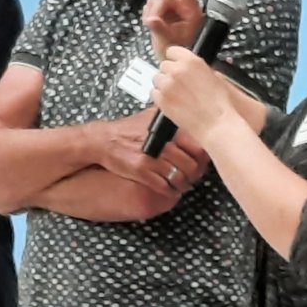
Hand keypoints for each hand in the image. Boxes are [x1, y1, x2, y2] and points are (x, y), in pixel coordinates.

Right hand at [88, 109, 206, 198]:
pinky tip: (170, 189)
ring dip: (183, 184)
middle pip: (192, 165)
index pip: (199, 147)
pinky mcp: (141, 171)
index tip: (202, 162)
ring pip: (179, 178)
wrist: (103, 140)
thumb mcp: (152, 116)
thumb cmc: (128, 130)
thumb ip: (172, 117)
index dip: (203, 158)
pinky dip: (170, 191)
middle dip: (195, 174)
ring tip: (182, 184)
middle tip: (193, 176)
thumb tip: (191, 117)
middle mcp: (162, 143)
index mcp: (169, 129)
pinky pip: (164, 186)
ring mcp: (152, 158)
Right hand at [141, 0, 202, 61]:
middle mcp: (183, 8)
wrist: (173, 59)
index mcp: (192, 11)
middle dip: (156, 9)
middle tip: (150, 23)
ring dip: (151, 11)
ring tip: (151, 26)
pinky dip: (148, 13)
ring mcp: (173, 9)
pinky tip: (150, 24)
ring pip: (156, 0)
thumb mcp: (168, 41)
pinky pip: (151, 5)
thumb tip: (151, 19)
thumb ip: (160, 29)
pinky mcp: (163, 12)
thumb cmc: (176, 51)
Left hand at [150, 47, 234, 142]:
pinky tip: (172, 102)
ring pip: (156, 79)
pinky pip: (153, 93)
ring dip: (163, 85)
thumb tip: (188, 67)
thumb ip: (196, 68)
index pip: (172, 51)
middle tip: (179, 85)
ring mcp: (167, 85)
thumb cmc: (219, 105)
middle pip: (163, 65)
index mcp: (191, 61)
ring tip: (177, 95)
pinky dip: (160, 97)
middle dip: (169, 74)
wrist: (217, 124)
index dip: (175, 60)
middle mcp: (177, 70)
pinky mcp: (161, 99)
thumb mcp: (213, 76)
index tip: (177, 65)